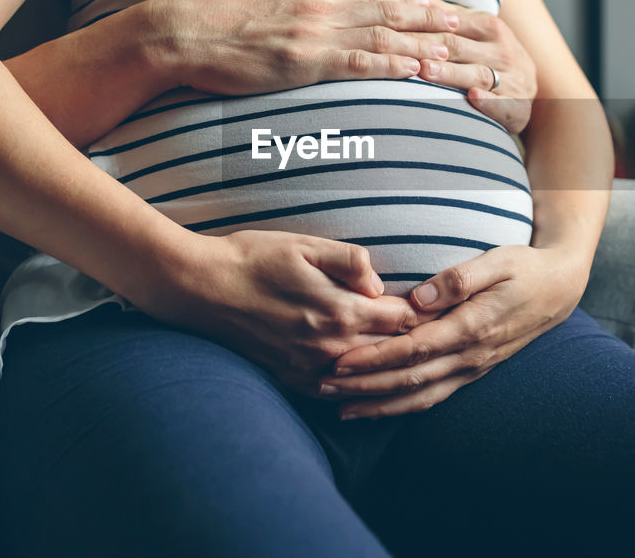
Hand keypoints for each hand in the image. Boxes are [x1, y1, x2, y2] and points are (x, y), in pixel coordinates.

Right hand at [142, 0, 462, 95]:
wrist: (184, 33)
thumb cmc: (220, 10)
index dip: (412, 1)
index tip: (441, 4)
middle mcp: (323, 5)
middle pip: (389, 12)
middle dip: (431, 18)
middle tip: (466, 22)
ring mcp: (316, 34)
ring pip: (383, 38)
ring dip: (422, 43)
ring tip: (454, 49)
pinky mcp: (305, 62)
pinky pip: (359, 65)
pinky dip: (392, 67)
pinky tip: (416, 71)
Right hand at [150, 229, 442, 395]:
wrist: (198, 287)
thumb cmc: (251, 257)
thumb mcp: (304, 245)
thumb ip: (349, 261)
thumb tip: (379, 284)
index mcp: (339, 311)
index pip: (401, 320)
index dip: (421, 311)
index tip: (435, 305)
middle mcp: (328, 347)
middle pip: (389, 350)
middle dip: (410, 339)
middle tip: (433, 331)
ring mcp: (308, 367)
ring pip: (365, 373)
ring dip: (385, 363)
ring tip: (406, 354)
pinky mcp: (289, 377)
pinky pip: (333, 389)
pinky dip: (353, 382)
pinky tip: (364, 374)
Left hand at [314, 245, 587, 418]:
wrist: (558, 289)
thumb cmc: (523, 268)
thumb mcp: (496, 260)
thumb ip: (458, 278)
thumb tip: (420, 298)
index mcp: (472, 326)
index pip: (415, 349)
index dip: (376, 358)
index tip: (341, 360)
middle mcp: (470, 355)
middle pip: (410, 379)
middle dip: (364, 386)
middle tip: (323, 387)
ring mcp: (472, 367)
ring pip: (419, 396)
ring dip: (378, 405)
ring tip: (340, 409)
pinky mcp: (471, 371)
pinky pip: (433, 396)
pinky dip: (401, 406)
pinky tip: (376, 408)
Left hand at [394, 0, 536, 134]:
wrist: (529, 86)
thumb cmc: (490, 52)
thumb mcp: (471, 27)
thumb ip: (438, 11)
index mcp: (489, 26)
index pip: (450, 24)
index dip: (420, 24)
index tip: (391, 26)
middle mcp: (502, 50)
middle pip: (459, 48)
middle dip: (429, 48)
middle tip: (399, 49)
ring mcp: (511, 79)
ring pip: (477, 74)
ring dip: (451, 74)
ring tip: (425, 71)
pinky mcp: (517, 106)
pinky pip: (502, 104)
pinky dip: (488, 102)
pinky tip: (472, 98)